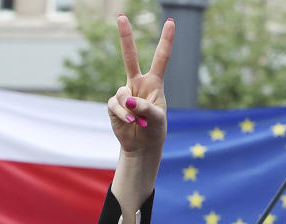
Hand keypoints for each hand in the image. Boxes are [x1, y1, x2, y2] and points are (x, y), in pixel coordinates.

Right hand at [107, 14, 173, 156]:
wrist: (142, 146)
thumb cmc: (155, 130)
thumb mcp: (157, 119)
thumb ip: (146, 107)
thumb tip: (128, 100)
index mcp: (154, 83)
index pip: (161, 58)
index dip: (166, 41)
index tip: (171, 22)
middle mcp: (138, 83)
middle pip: (130, 56)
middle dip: (125, 36)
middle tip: (121, 16)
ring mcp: (124, 93)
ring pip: (122, 92)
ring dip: (131, 109)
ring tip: (139, 121)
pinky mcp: (114, 104)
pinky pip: (115, 104)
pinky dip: (123, 114)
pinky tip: (131, 122)